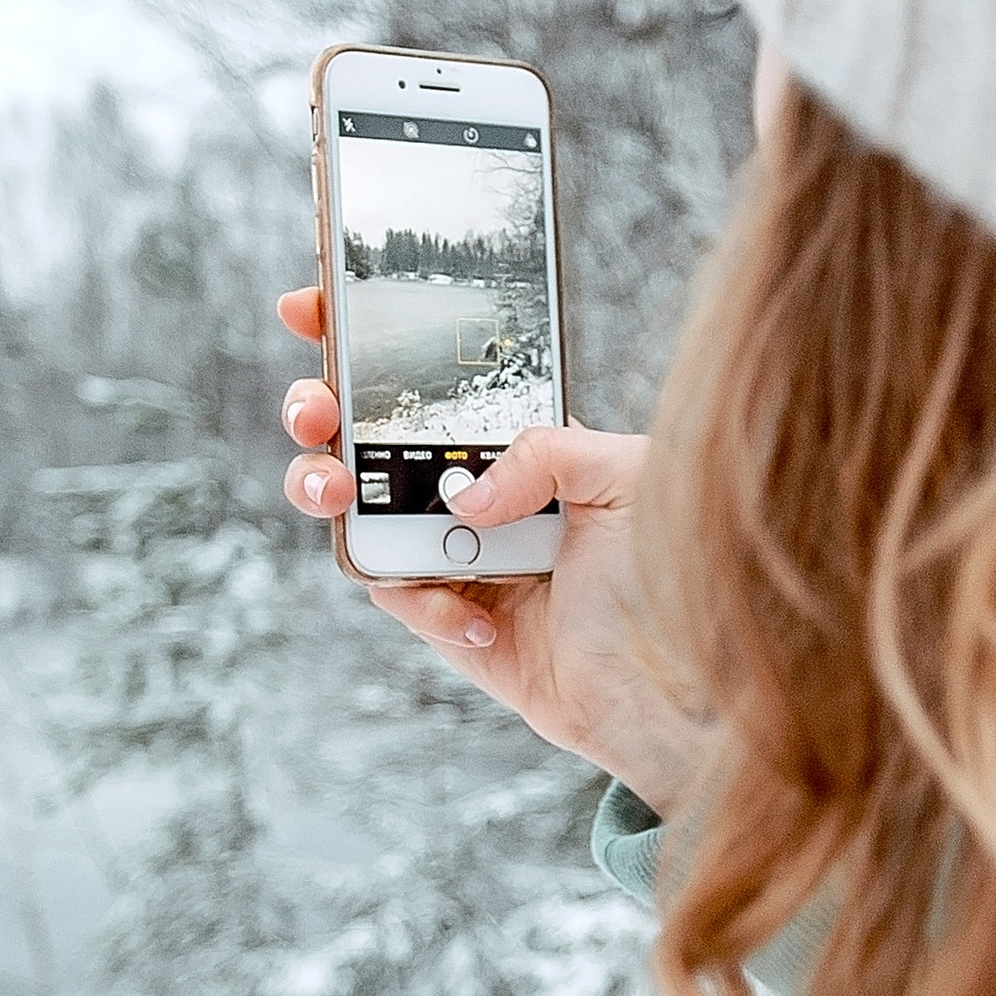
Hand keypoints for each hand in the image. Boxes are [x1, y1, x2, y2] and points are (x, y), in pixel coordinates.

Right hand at [276, 289, 711, 817]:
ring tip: (337, 490)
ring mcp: (456, 556)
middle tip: (316, 410)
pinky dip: (428, 601)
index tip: (313, 308)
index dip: (361, 340)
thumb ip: (543, 449)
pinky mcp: (450, 622)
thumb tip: (462, 493)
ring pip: (356, 514)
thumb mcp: (627, 476)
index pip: (429, 380)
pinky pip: (400, 596)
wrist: (681, 688)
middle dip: (318, 411)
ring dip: (327, 490)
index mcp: (516, 444)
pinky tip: (483, 613)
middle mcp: (479, 495)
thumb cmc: (673, 576)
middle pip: (365, 438)